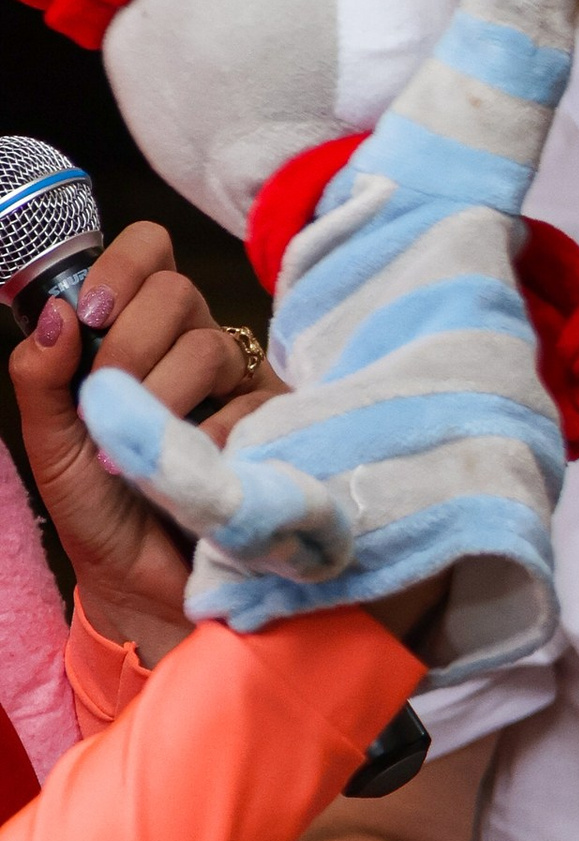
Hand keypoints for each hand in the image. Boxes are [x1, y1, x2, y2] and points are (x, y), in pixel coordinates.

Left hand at [7, 222, 276, 659]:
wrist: (143, 587)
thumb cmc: (101, 513)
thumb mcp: (51, 442)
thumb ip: (40, 374)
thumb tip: (56, 311)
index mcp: (139, 333)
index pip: (148, 253)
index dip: (123, 268)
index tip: (94, 318)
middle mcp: (193, 348)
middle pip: (178, 292)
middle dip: (133, 344)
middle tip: (111, 403)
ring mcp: (238, 388)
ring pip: (210, 345)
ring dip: (165, 396)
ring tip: (145, 455)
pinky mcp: (275, 429)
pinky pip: (250, 404)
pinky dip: (211, 435)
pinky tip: (195, 468)